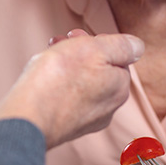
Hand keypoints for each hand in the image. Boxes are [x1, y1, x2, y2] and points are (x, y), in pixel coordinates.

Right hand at [0, 29, 143, 148]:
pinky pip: (68, 99)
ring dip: (67, 67)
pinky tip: (44, 81)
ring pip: (82, 84)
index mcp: (119, 87)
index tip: (76, 36)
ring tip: (47, 58)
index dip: (96, 42)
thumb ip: (121, 46)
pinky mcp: (67, 127)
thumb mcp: (93, 48)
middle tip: (59, 43)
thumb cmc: (57, 80)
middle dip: (80, 53)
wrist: (28, 116)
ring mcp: (87, 121)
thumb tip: (137, 47)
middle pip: (99, 70)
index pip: (116, 57)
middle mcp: (109, 108)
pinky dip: (58, 86)